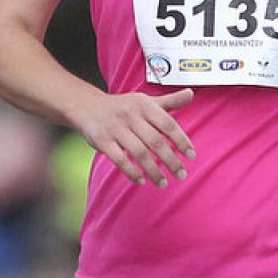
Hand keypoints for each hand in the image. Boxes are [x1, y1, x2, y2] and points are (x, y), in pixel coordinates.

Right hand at [75, 88, 195, 187]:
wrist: (87, 106)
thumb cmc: (123, 106)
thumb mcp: (145, 101)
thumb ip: (169, 101)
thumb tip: (191, 94)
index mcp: (144, 105)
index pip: (167, 124)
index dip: (181, 140)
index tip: (191, 156)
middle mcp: (130, 115)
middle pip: (155, 141)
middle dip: (170, 160)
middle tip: (181, 174)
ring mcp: (115, 128)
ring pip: (139, 153)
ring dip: (153, 171)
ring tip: (163, 183)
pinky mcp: (102, 141)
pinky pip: (119, 160)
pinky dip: (132, 172)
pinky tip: (142, 181)